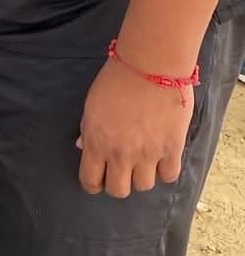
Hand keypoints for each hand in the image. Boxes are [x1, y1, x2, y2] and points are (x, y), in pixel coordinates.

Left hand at [77, 57, 193, 197]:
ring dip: (142, 177)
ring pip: (144, 186)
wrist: (150, 65)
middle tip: (122, 173)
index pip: (90, 181)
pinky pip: (169, 175)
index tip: (98, 181)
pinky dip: (165, 171)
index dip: (93, 184)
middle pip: (118, 190)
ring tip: (144, 163)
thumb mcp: (92, 105)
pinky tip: (162, 160)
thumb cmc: (117, 80)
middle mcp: (121, 154)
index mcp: (96, 143)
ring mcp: (148, 154)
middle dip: (118, 184)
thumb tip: (83, 146)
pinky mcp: (172, 148)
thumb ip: (88, 130)